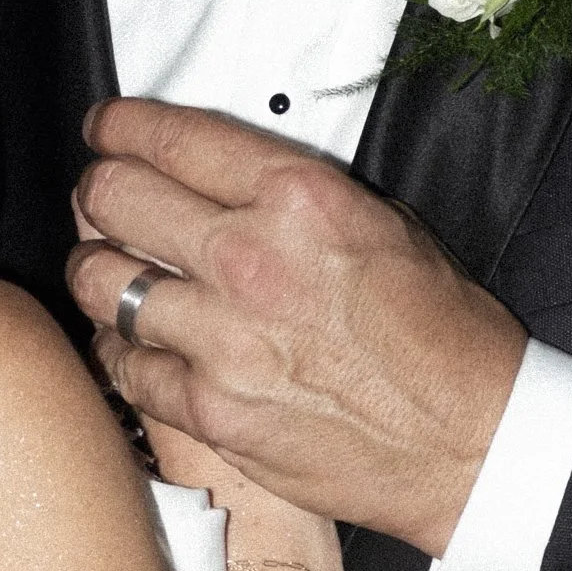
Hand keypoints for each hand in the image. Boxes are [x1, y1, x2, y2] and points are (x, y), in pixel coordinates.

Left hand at [68, 98, 526, 552]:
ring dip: (99, 271)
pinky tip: (137, 343)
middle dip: (99, 191)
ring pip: (99, 281)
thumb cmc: (443, 339)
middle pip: (112, 197)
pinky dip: (120, 349)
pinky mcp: (209, 409)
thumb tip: (218, 178)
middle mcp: (250, 259)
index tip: (107, 131)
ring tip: (114, 274)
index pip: (168, 137)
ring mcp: (221, 338)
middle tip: (103, 200)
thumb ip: (293, 193)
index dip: (118, 127)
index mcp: (299, 199)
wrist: (472, 442)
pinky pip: (122, 365)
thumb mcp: (383, 223)